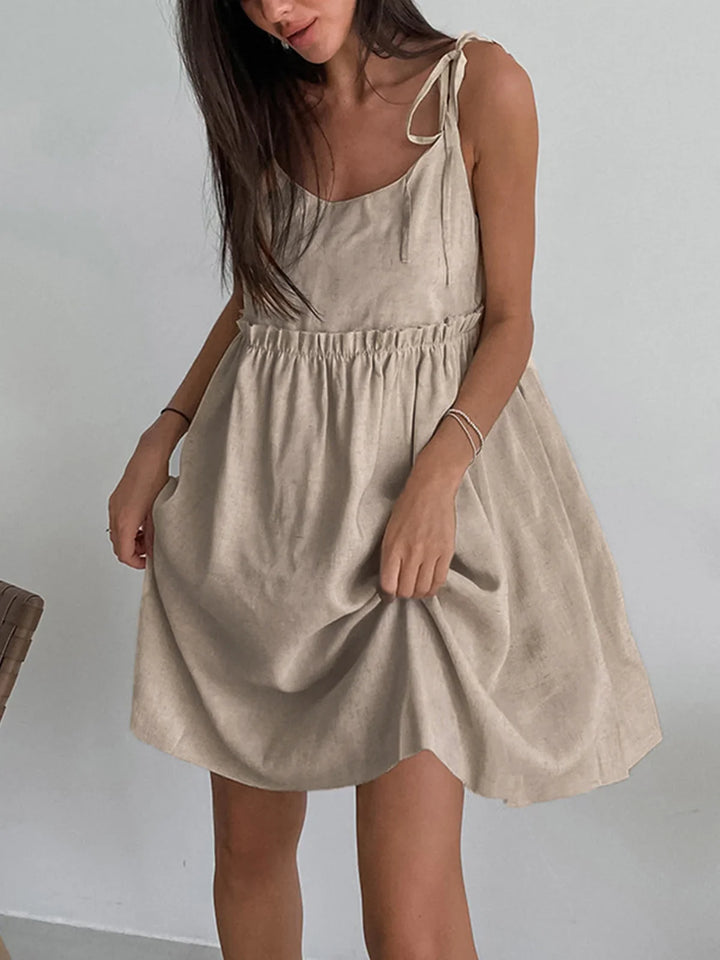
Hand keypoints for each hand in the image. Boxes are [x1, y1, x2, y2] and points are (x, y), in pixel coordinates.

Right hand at [107, 433, 170, 569]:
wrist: (149, 457)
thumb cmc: (155, 479)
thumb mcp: (158, 513)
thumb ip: (153, 536)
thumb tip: (153, 551)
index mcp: (124, 521)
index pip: (123, 553)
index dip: (135, 562)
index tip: (147, 562)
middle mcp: (115, 514)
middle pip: (118, 544)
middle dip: (134, 550)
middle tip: (150, 548)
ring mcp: (114, 505)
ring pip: (117, 533)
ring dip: (131, 539)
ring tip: (149, 534)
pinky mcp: (116, 499)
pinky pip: (118, 520)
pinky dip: (128, 527)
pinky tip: (144, 521)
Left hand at [378, 473, 455, 599]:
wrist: (431, 491)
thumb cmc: (407, 508)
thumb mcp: (389, 531)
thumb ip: (389, 556)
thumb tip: (389, 578)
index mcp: (392, 548)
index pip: (388, 585)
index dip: (387, 595)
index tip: (388, 596)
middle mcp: (411, 554)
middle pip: (406, 591)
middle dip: (403, 594)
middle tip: (403, 589)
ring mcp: (430, 554)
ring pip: (423, 589)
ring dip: (418, 593)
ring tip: (416, 587)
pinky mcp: (446, 552)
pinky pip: (440, 580)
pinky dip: (433, 588)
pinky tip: (429, 585)